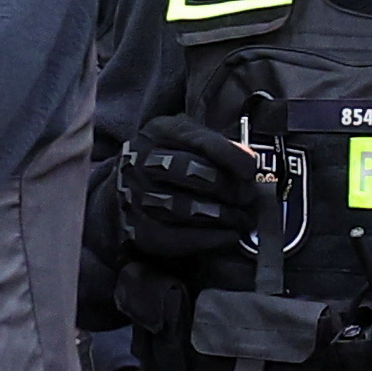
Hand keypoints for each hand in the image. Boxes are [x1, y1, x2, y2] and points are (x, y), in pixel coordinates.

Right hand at [111, 115, 274, 265]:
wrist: (120, 189)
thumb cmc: (164, 161)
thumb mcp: (185, 139)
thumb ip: (216, 145)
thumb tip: (249, 159)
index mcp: (160, 132)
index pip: (200, 141)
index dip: (230, 156)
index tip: (251, 170)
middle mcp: (144, 161)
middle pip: (195, 175)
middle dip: (230, 189)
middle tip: (249, 198)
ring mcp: (138, 196)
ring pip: (189, 209)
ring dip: (225, 217)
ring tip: (242, 219)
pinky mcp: (139, 230)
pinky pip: (180, 238)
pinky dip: (211, 239)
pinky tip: (229, 236)